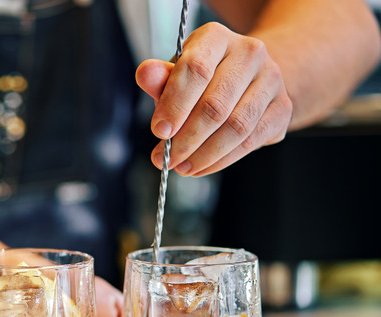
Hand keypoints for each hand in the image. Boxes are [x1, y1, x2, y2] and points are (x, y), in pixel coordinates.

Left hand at [136, 22, 292, 176]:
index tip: (159, 131)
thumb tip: (145, 75)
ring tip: (182, 167)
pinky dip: (222, 160)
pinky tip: (202, 167)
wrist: (247, 78)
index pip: (196, 69)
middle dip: (186, 138)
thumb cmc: (204, 77)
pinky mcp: (283, 108)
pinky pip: (251, 141)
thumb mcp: (177, 73)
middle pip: (216, 104)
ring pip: (236, 127)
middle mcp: (250, 53)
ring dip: (204, 154)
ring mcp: (271, 80)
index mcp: (217, 37)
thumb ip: (160, 78)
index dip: (174, 105)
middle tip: (166, 158)